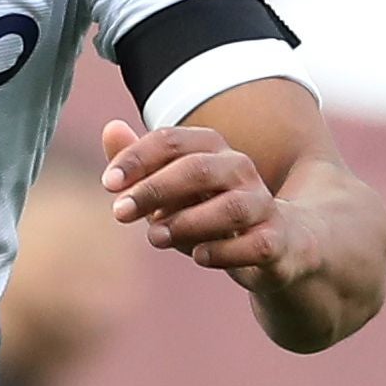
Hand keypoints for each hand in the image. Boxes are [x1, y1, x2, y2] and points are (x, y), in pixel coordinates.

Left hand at [100, 118, 305, 293]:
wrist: (274, 243)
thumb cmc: (207, 210)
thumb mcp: (168, 188)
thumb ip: (139, 163)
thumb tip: (111, 128)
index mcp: (210, 148)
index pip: (170, 140)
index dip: (136, 159)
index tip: (108, 184)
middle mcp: (239, 169)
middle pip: (198, 169)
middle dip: (154, 189)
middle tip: (119, 212)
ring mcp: (263, 205)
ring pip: (231, 207)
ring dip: (186, 223)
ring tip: (154, 237)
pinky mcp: (276, 241)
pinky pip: (255, 245)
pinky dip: (224, 252)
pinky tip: (198, 256)